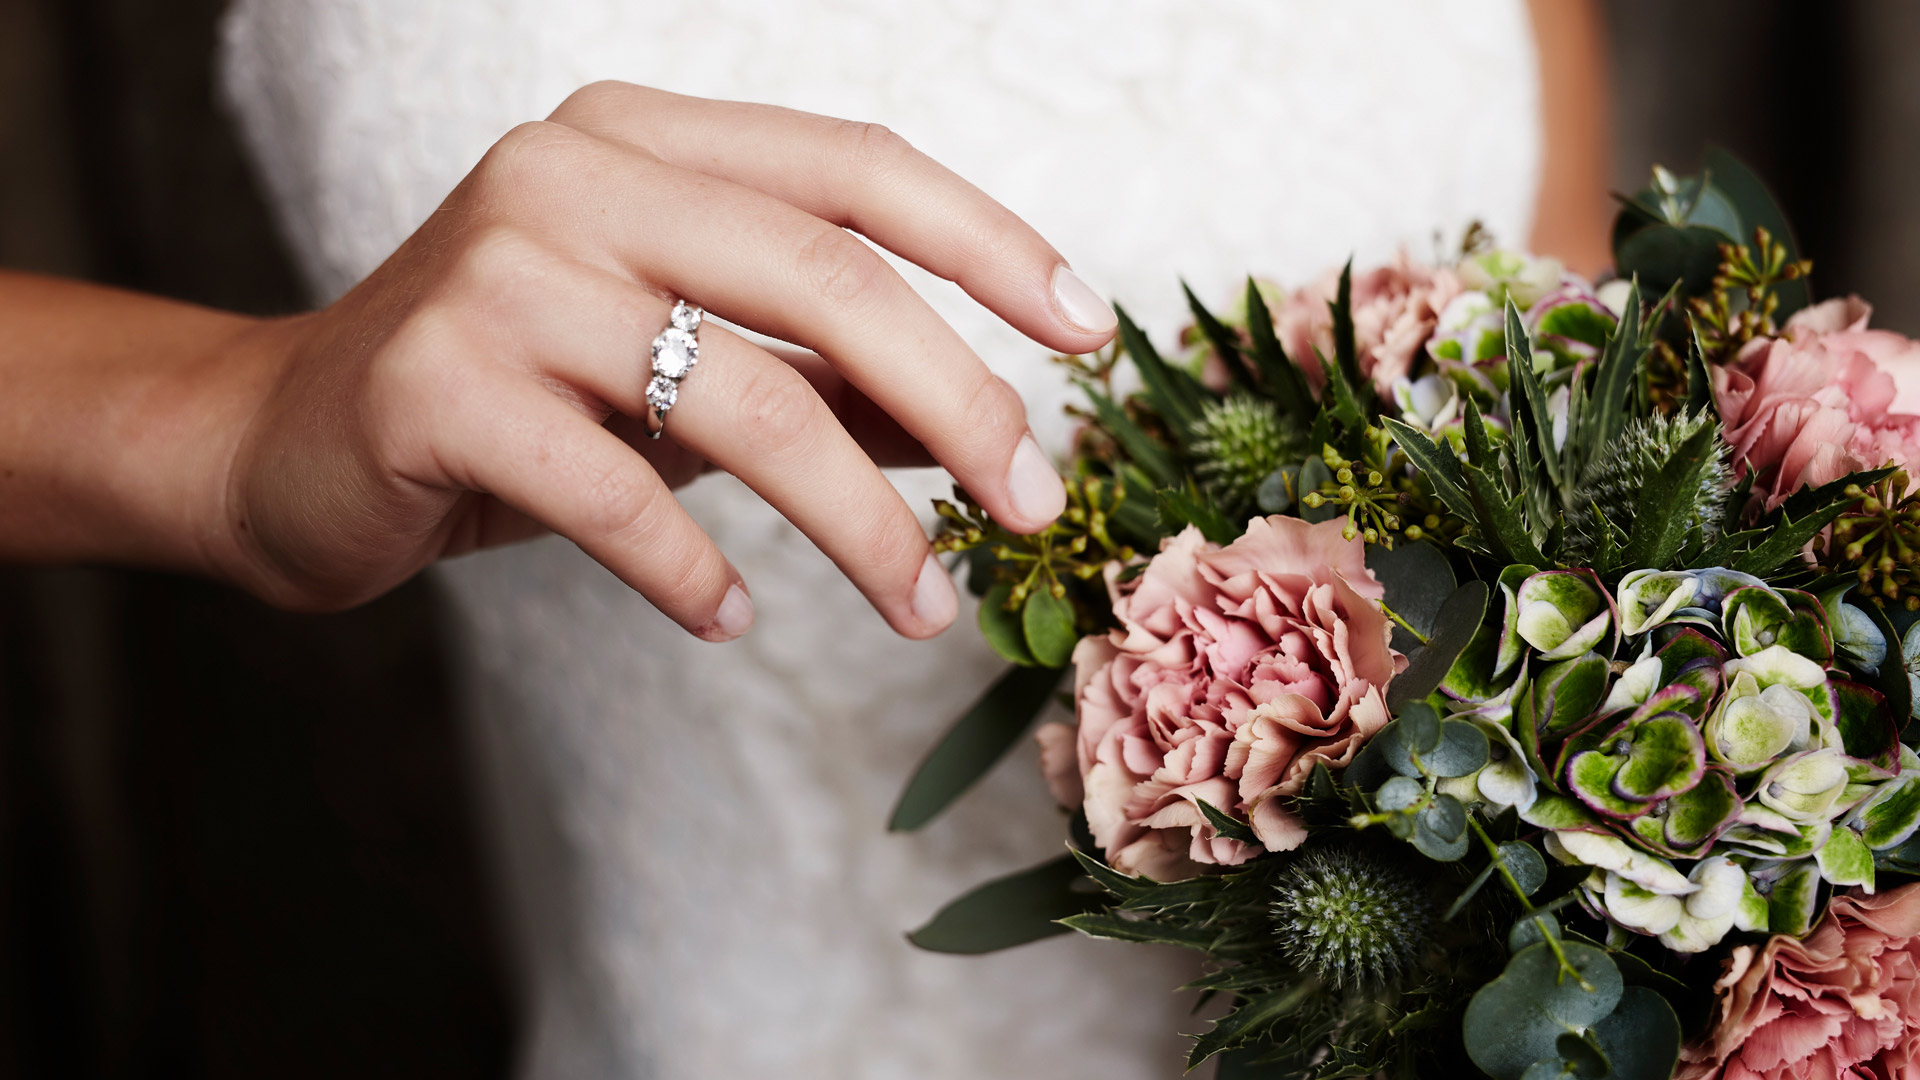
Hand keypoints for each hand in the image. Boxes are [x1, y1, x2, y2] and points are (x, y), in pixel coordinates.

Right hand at [216, 83, 1117, 639]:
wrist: (280, 440)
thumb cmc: (511, 400)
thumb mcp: (675, 370)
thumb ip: (814, 376)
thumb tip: (972, 429)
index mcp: (643, 142)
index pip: (856, 167)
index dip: (989, 242)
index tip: (1087, 331)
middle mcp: (572, 177)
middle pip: (826, 276)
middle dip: (958, 401)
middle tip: (1030, 505)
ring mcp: (498, 273)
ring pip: (741, 396)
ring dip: (859, 521)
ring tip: (918, 604)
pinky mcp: (434, 384)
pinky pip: (614, 491)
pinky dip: (694, 571)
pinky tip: (732, 618)